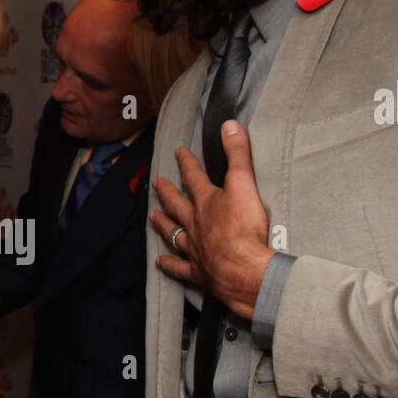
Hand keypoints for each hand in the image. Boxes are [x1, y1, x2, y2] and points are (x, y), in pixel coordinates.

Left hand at [150, 123, 273, 318]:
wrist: (244, 269)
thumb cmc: (245, 228)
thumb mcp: (245, 183)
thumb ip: (237, 154)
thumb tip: (229, 125)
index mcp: (206, 202)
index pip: (194, 177)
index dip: (186, 163)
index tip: (179, 153)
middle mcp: (195, 224)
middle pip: (177, 205)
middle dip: (167, 192)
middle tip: (157, 184)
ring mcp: (194, 249)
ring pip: (173, 233)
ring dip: (163, 224)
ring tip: (153, 217)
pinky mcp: (198, 272)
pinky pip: (179, 267)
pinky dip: (169, 265)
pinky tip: (160, 262)